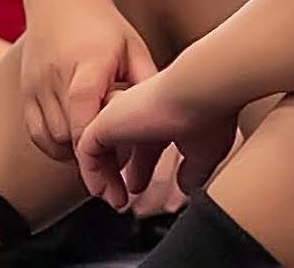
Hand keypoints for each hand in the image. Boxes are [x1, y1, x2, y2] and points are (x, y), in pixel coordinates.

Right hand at [18, 0, 155, 162]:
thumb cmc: (105, 25)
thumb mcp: (133, 47)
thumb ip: (147, 82)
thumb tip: (167, 121)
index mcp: (87, 60)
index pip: (83, 105)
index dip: (95, 141)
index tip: (116, 172)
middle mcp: (56, 72)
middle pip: (67, 132)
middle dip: (92, 162)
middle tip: (117, 184)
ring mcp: (36, 82)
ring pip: (51, 137)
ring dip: (75, 157)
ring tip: (101, 165)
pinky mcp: (25, 90)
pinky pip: (36, 132)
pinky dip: (56, 148)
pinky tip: (77, 150)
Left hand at [75, 71, 237, 211]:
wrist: (197, 93)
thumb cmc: (208, 116)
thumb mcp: (204, 152)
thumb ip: (193, 170)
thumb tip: (187, 187)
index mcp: (160, 117)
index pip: (143, 144)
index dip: (140, 168)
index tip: (138, 188)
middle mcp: (137, 113)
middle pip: (119, 146)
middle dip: (117, 173)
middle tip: (120, 198)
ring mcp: (119, 116)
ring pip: (99, 148)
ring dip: (105, 178)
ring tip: (113, 201)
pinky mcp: (103, 123)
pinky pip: (86, 152)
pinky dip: (91, 174)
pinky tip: (100, 191)